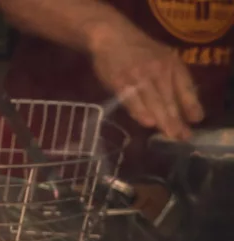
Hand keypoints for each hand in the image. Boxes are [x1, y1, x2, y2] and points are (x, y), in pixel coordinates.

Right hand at [89, 24, 202, 139]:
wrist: (112, 37)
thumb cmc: (139, 51)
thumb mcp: (163, 58)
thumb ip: (173, 79)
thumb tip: (186, 106)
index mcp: (172, 63)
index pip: (185, 86)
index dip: (191, 104)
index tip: (196, 120)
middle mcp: (158, 69)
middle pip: (170, 98)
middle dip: (177, 119)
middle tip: (182, 136)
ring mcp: (138, 76)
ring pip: (153, 101)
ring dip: (162, 119)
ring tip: (170, 134)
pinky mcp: (120, 82)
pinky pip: (131, 100)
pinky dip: (140, 112)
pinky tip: (148, 123)